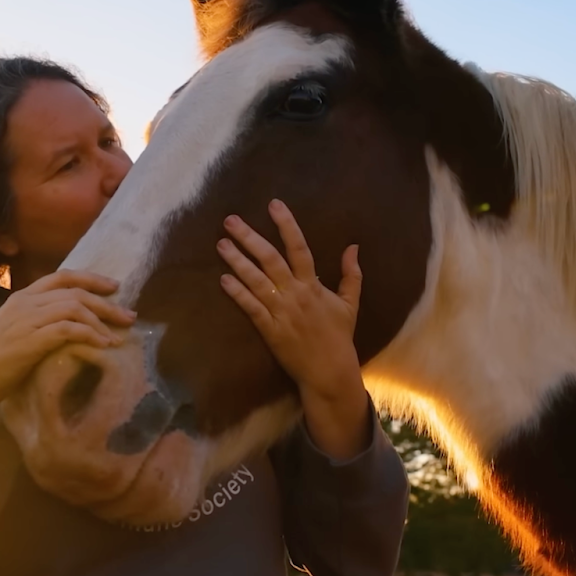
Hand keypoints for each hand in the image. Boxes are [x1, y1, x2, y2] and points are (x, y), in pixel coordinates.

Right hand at [0, 269, 135, 430]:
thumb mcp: (15, 333)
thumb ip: (38, 325)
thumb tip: (68, 330)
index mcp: (22, 297)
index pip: (62, 277)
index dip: (91, 279)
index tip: (114, 287)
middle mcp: (26, 303)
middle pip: (75, 291)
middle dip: (107, 302)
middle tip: (130, 315)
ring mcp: (28, 319)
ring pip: (75, 307)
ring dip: (102, 320)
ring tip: (119, 335)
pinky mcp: (31, 339)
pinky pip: (69, 329)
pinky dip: (91, 335)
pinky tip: (104, 345)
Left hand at [217, 199, 371, 459]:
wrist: (329, 371)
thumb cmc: (339, 336)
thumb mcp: (350, 303)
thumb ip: (351, 275)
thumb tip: (354, 246)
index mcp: (313, 285)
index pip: (299, 248)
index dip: (286, 225)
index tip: (274, 204)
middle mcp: (295, 294)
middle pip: (270, 259)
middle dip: (250, 238)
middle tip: (230, 220)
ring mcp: (280, 311)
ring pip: (256, 281)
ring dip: (237, 261)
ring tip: (221, 244)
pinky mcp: (269, 329)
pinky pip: (250, 307)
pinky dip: (237, 293)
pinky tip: (223, 279)